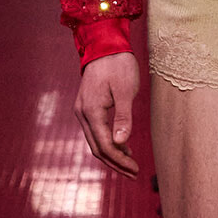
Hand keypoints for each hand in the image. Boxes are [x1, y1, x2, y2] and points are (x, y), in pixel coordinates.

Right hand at [74, 51, 140, 178]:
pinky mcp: (87, 107)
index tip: (135, 169)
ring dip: (112, 155)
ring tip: (130, 165)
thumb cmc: (118, 65)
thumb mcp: (126, 90)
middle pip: (97, 148)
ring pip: (95, 142)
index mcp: (91, 111)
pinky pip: (96, 132)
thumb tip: (121, 143)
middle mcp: (82, 113)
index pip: (105, 145)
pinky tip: (123, 147)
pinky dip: (108, 143)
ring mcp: (82, 110)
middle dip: (116, 163)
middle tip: (134, 173)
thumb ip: (124, 117)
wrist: (105, 45)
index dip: (120, 160)